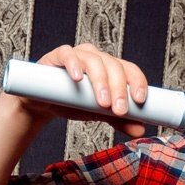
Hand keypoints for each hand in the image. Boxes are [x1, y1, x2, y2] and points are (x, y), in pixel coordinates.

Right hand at [16, 42, 148, 136]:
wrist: (44, 104)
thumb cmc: (73, 103)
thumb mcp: (98, 113)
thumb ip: (119, 119)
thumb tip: (140, 130)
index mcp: (111, 67)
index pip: (130, 69)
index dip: (137, 82)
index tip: (139, 100)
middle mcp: (96, 57)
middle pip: (114, 66)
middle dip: (119, 89)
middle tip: (120, 110)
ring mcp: (77, 54)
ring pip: (94, 60)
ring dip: (101, 81)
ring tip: (102, 102)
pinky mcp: (57, 56)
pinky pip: (67, 54)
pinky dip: (73, 64)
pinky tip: (78, 77)